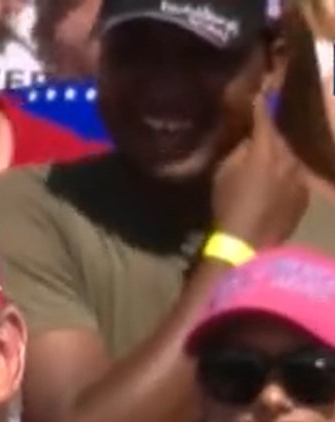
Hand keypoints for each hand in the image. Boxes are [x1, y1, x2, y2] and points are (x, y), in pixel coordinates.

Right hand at [211, 90, 308, 247]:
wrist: (248, 244)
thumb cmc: (229, 204)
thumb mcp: (226, 169)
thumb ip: (242, 143)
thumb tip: (251, 128)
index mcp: (269, 146)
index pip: (271, 109)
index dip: (272, 88)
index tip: (275, 68)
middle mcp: (292, 155)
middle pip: (291, 123)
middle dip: (286, 106)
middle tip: (283, 88)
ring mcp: (302, 174)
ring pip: (298, 145)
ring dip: (291, 133)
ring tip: (284, 122)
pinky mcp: (305, 191)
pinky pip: (299, 165)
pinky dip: (292, 157)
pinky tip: (282, 160)